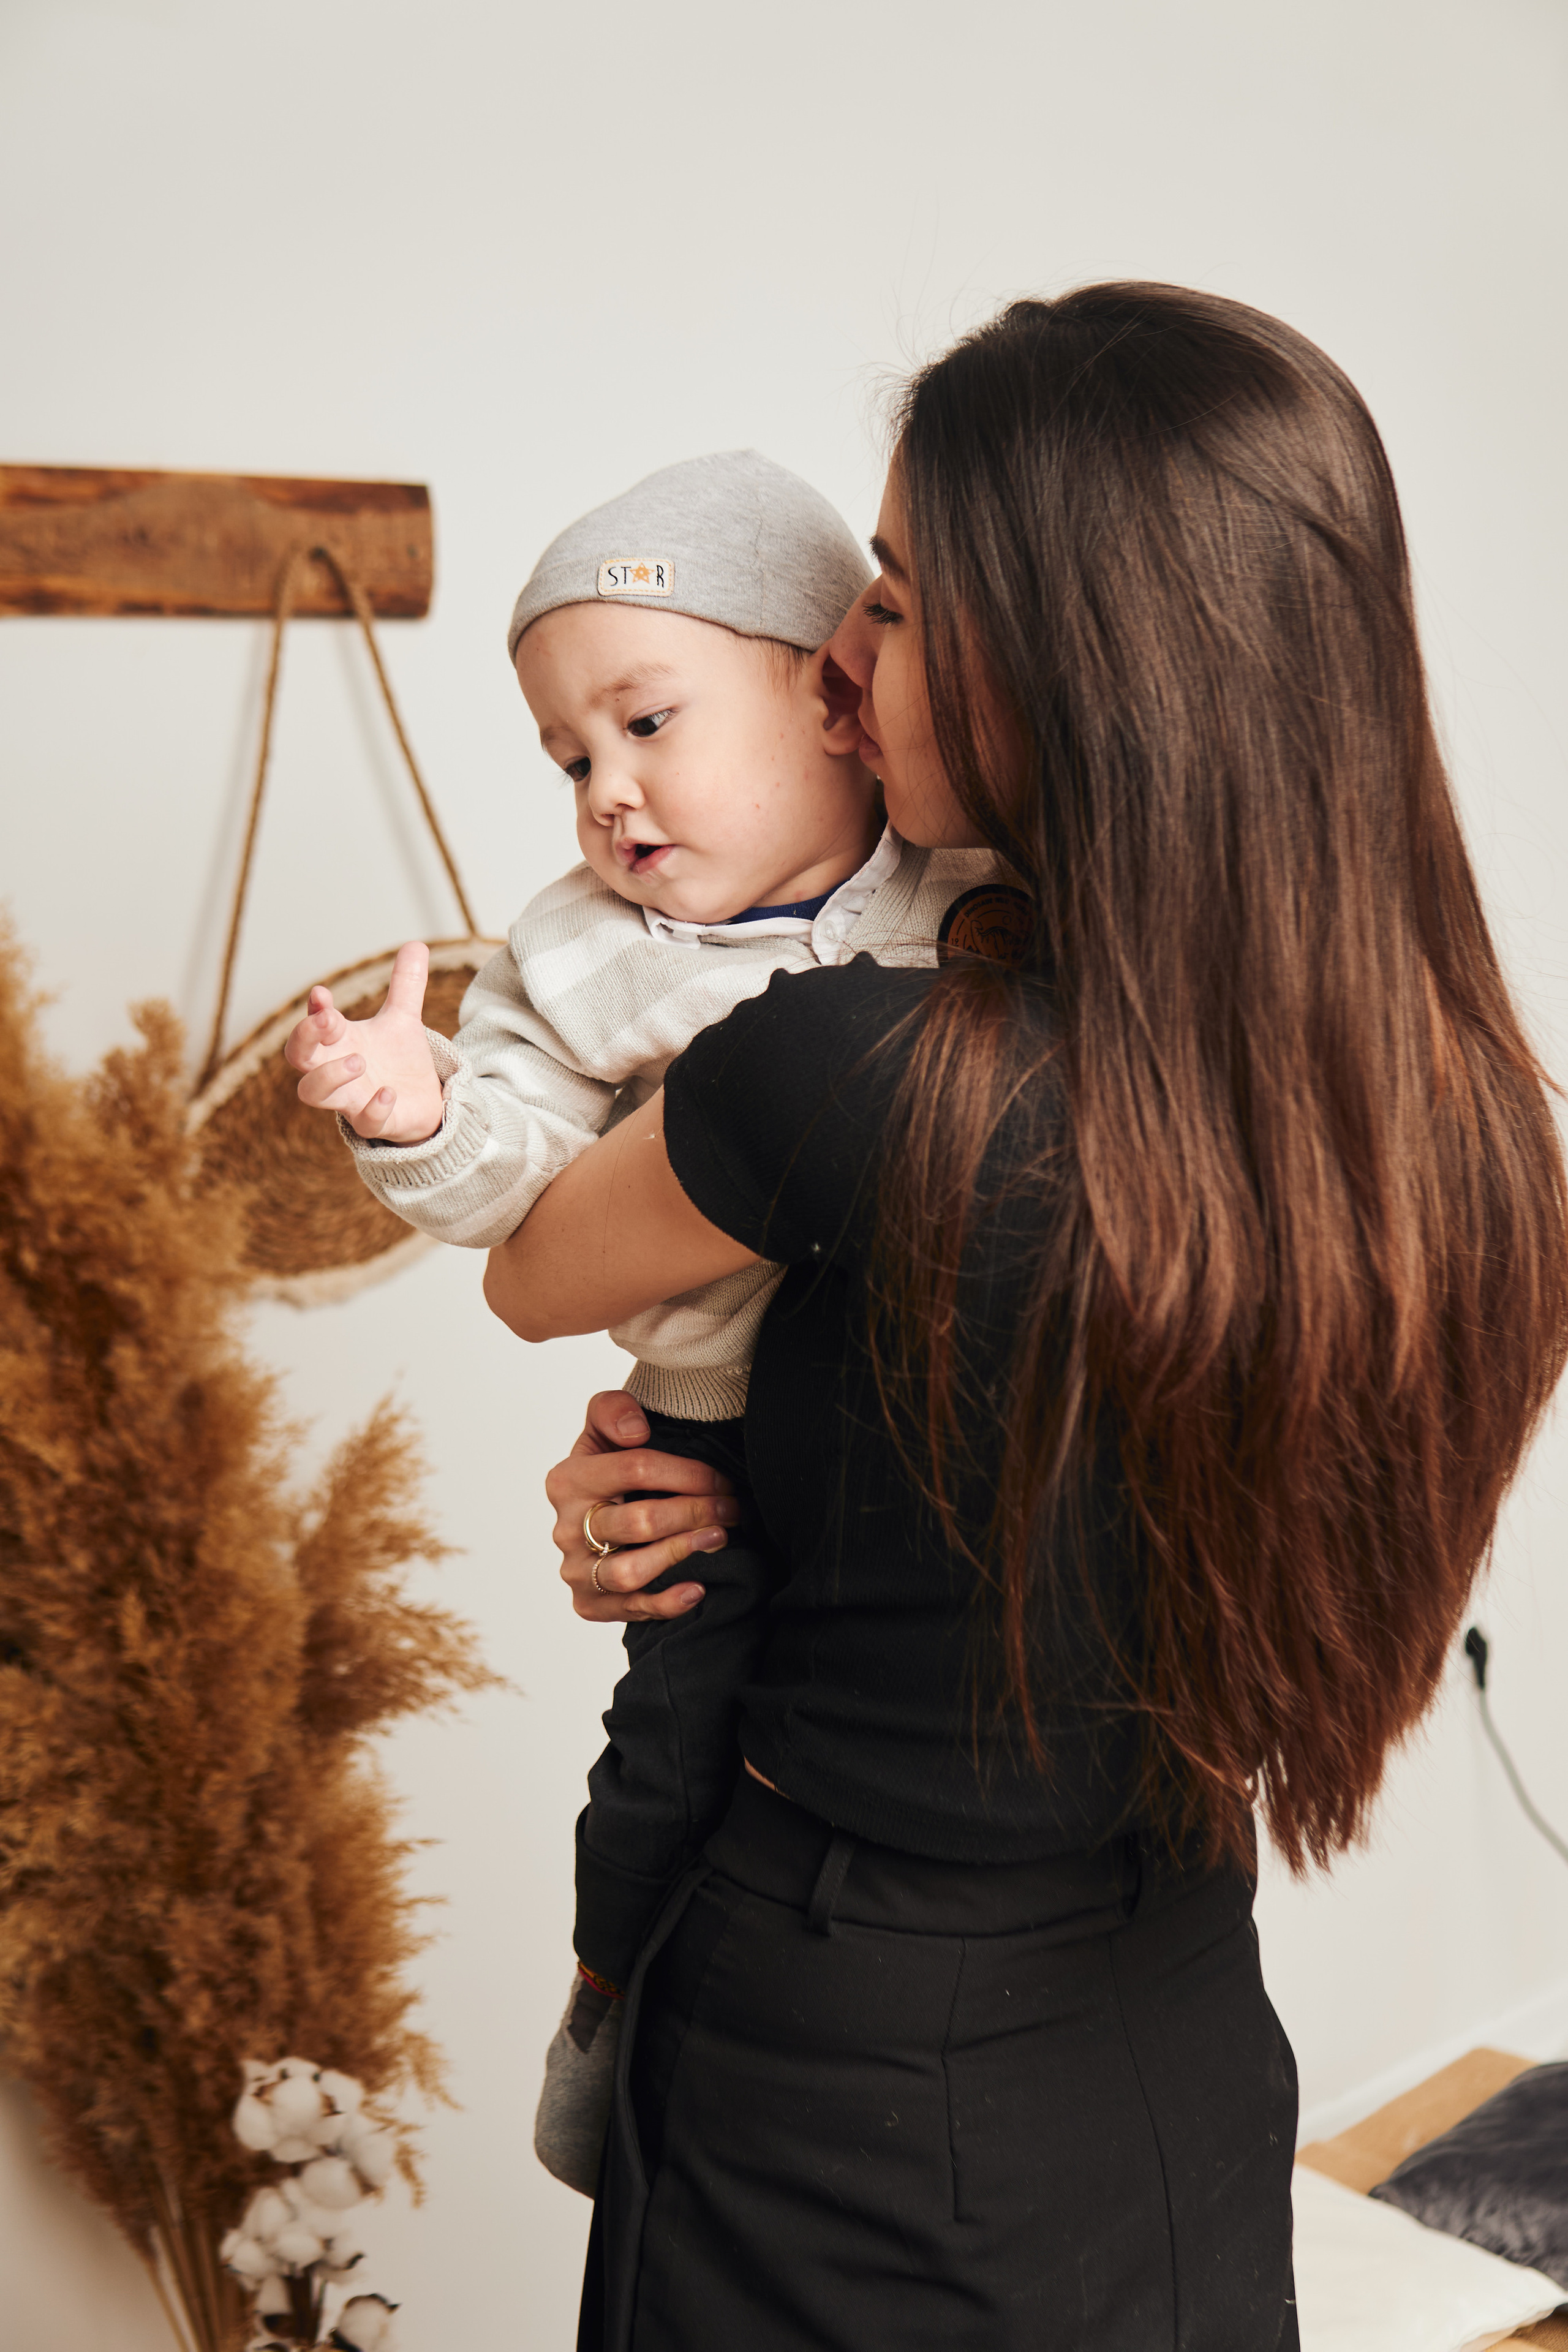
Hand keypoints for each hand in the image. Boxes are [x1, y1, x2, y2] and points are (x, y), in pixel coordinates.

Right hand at [284, 940, 444, 1141]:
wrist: (423, 1102)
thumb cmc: (399, 1061)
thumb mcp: (403, 1019)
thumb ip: (406, 985)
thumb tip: (416, 944)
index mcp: (340, 1042)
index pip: (311, 1026)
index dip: (312, 1011)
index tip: (323, 994)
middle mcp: (336, 1070)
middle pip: (297, 1057)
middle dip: (304, 1037)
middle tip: (330, 1021)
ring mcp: (351, 1098)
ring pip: (313, 1093)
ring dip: (329, 1075)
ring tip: (358, 1059)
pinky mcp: (374, 1122)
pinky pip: (363, 1122)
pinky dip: (373, 1108)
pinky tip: (389, 1091)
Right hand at [545, 1392, 741, 1622]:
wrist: (597, 1510)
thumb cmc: (611, 1466)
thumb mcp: (605, 1424)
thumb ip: (612, 1409)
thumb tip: (635, 1432)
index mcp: (568, 1480)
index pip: (635, 1469)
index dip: (688, 1473)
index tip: (722, 1479)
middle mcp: (566, 1528)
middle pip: (639, 1522)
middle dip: (694, 1513)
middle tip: (730, 1508)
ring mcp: (576, 1569)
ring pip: (630, 1571)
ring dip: (682, 1553)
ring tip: (718, 1537)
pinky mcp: (589, 1603)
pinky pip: (628, 1610)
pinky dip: (666, 1604)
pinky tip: (697, 1590)